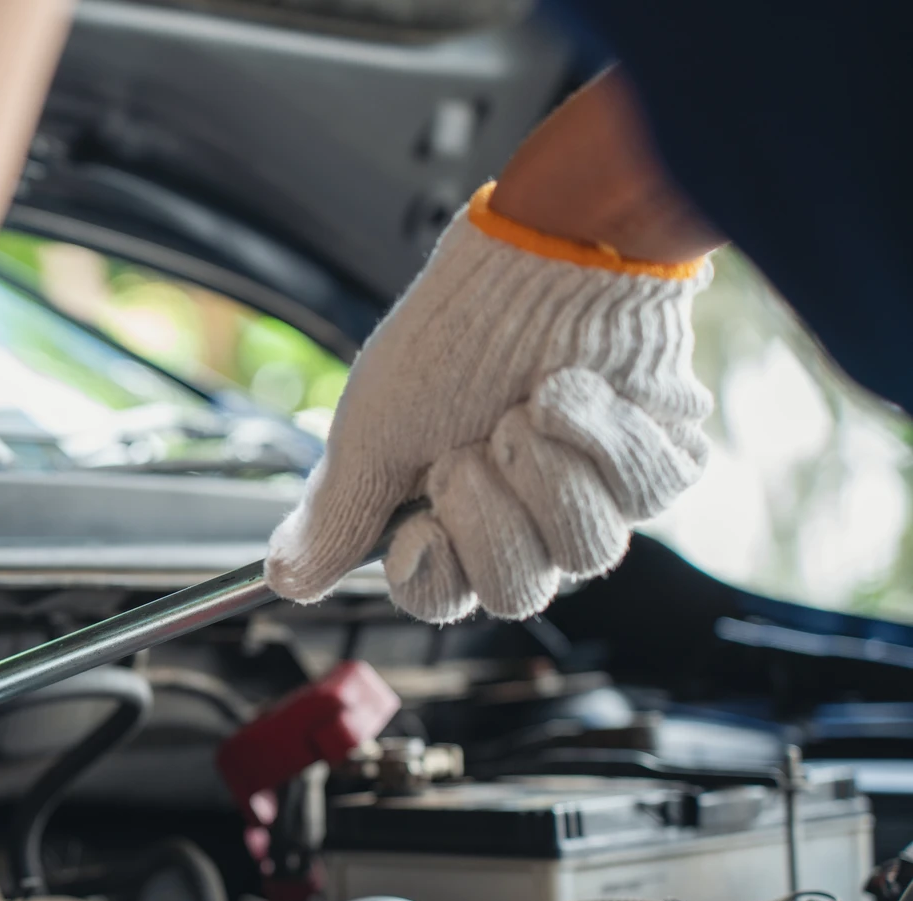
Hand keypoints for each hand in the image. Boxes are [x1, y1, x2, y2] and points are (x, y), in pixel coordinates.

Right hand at [265, 183, 713, 621]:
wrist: (543, 260)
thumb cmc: (453, 339)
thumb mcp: (374, 432)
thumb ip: (335, 517)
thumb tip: (285, 579)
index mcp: (445, 518)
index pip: (442, 599)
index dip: (434, 571)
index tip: (422, 526)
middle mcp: (521, 519)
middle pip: (517, 591)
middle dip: (491, 516)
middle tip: (473, 450)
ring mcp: (594, 496)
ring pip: (589, 551)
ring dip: (549, 471)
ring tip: (528, 409)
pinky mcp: (657, 462)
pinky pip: (647, 494)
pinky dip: (607, 436)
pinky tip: (578, 392)